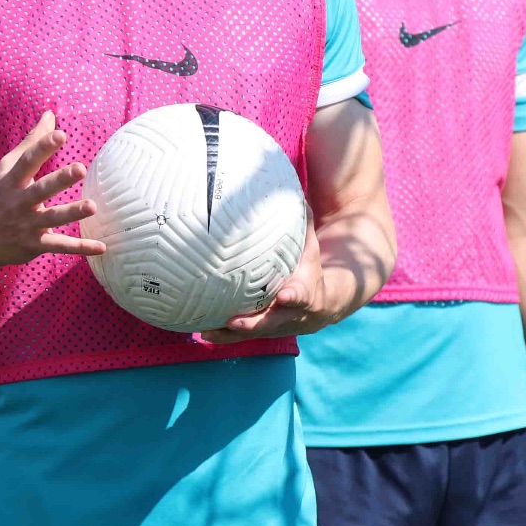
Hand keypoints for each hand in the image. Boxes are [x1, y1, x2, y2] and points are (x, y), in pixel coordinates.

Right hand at [0, 112, 104, 272]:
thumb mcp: (7, 169)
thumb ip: (31, 143)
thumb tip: (50, 115)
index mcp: (12, 180)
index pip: (27, 161)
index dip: (43, 147)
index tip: (60, 134)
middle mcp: (19, 202)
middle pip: (41, 189)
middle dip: (60, 180)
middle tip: (80, 169)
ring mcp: (27, 225)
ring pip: (52, 218)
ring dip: (72, 213)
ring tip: (92, 206)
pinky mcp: (35, 244)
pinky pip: (59, 246)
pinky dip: (80, 248)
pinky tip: (101, 247)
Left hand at [201, 221, 341, 342]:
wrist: (324, 303)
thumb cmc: (309, 266)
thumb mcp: (310, 245)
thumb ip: (300, 221)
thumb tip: (289, 188)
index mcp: (306, 291)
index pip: (302, 294)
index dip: (294, 296)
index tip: (284, 296)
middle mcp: (292, 314)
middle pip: (272, 322)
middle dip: (254, 323)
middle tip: (234, 321)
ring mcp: (277, 327)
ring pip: (253, 334)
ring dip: (231, 335)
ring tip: (207, 332)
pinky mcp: (264, 332)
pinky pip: (242, 337)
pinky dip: (224, 336)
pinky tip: (200, 332)